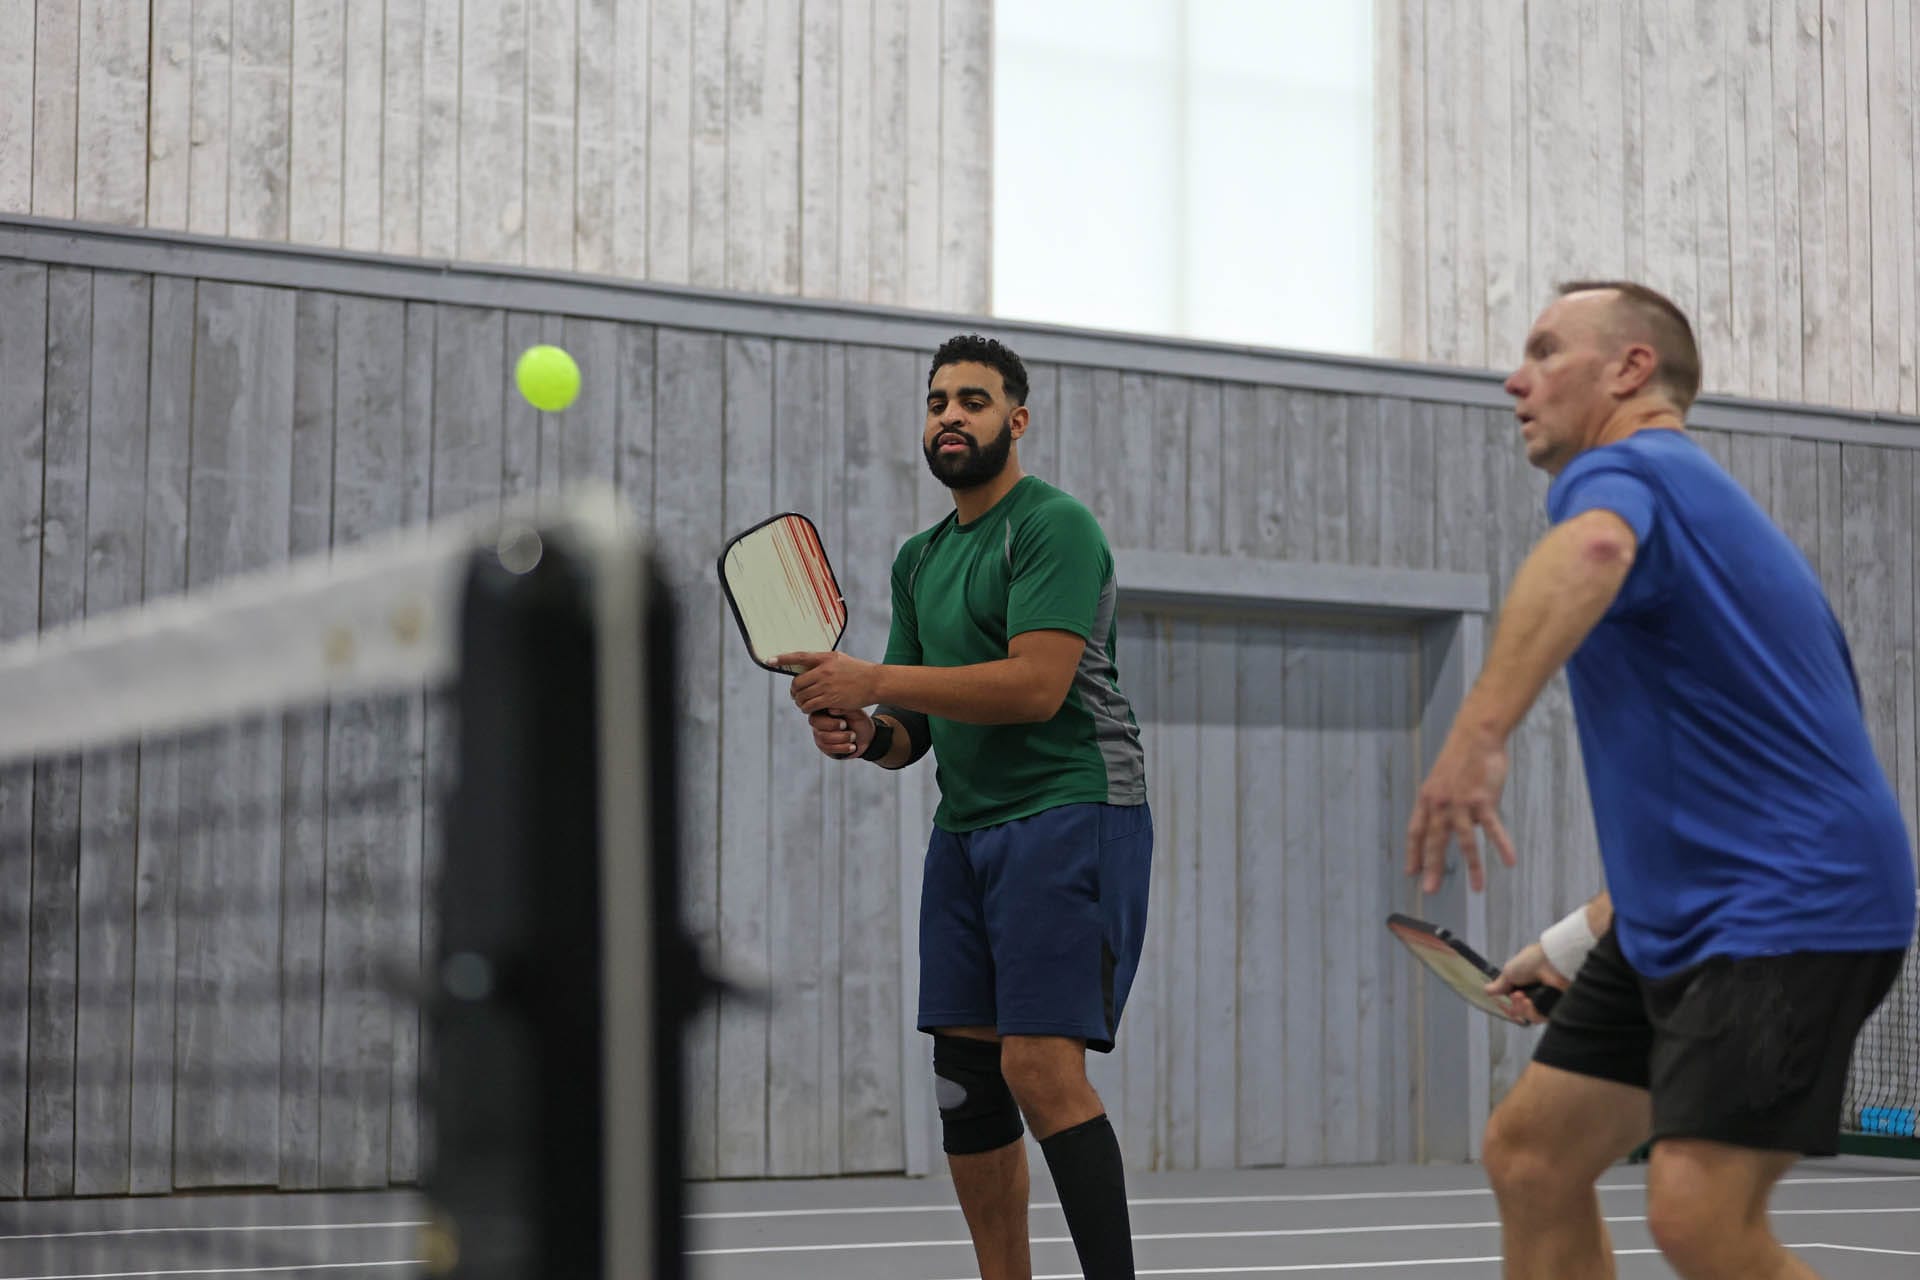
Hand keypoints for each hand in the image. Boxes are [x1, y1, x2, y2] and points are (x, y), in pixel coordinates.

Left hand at [778, 651, 881, 715]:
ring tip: (803, 703)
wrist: (875, 682)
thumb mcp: (839, 659)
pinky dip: (808, 709)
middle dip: (793, 691)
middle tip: (795, 694)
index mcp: (825, 658)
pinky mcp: (831, 700)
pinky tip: (811, 708)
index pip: (799, 657)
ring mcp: (827, 686)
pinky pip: (811, 706)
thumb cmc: (857, 670)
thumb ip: (822, 661)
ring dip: (799, 702)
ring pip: (802, 697)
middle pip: (797, 683)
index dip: (782, 658)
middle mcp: (824, 671)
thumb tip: (805, 666)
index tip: (769, 660)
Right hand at [808, 708, 873, 759]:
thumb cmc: (857, 719)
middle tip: (852, 733)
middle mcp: (817, 723)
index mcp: (822, 710)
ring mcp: (819, 736)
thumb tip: (831, 710)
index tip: (844, 724)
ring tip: (854, 737)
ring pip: (824, 739)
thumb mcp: (854, 712)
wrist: (865, 736)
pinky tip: (853, 747)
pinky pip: (829, 749)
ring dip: (842, 740)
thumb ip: (843, 709)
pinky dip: (843, 748)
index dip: (830, 723)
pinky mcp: (824, 747)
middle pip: (819, 730)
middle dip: (837, 732)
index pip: (816, 717)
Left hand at [1405, 724, 1515, 893]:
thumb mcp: (1441, 781)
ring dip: (1472, 867)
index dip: (1414, 853)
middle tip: (1430, 890)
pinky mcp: (1482, 801)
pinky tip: (1509, 861)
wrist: (1475, 736)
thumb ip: (1443, 805)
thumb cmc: (1461, 758)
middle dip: (1432, 868)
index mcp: (1427, 800)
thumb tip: (1454, 826)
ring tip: (1477, 888)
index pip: (1416, 832)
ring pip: (1465, 842)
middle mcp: (1441, 805)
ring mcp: (1461, 804)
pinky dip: (1502, 846)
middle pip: (1435, 842)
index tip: (1411, 872)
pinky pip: (1493, 829)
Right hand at [1484, 940, 1570, 1025]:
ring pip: (1526, 1016)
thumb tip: (1487, 990)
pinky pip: (1537, 1018)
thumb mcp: (1509, 971)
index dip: (1504, 1003)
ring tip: (1522, 997)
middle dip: (1512, 1005)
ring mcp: (1543, 1002)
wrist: (1551, 962)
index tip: (1500, 999)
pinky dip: (1530, 1012)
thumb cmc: (1531, 961)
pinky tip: (1529, 1002)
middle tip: (1516, 995)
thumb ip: (1499, 984)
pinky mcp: (1553, 1009)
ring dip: (1520, 1008)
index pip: (1511, 1002)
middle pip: (1517, 1011)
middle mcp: (1533, 994)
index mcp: (1523, 985)